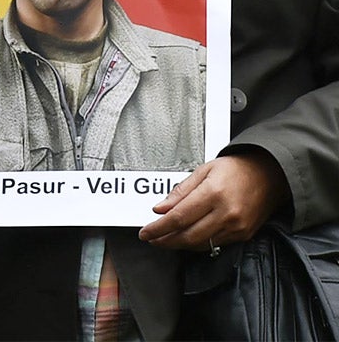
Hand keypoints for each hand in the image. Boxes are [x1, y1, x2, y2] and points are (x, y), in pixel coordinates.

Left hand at [141, 151, 287, 249]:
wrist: (269, 175)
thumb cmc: (236, 169)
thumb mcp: (203, 170)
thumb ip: (180, 191)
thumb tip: (160, 209)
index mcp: (213, 193)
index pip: (178, 217)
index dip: (158, 228)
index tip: (145, 232)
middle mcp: (226, 213)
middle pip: (188, 236)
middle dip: (165, 240)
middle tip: (152, 239)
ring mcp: (237, 226)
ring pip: (201, 244)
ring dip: (179, 245)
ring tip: (165, 240)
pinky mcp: (244, 234)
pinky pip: (215, 245)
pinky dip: (198, 244)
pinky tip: (186, 239)